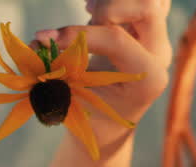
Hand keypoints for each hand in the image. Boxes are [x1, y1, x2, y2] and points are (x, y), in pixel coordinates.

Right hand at [33, 0, 171, 134]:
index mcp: (149, 80)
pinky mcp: (149, 29)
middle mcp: (159, 55)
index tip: (44, 38)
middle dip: (108, 7)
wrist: (108, 125)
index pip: (116, 39)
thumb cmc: (89, 117)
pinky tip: (93, 7)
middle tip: (87, 19)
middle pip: (147, 6)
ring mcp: (157, 39)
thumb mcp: (74, 101)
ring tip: (90, 9)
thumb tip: (36, 43)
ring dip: (115, 0)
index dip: (77, 34)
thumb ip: (58, 73)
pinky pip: (140, 1)